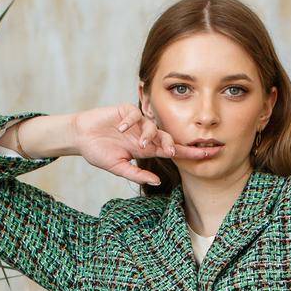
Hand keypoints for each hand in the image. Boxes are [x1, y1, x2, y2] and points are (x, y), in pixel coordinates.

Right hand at [72, 105, 218, 184]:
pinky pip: (134, 114)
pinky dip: (130, 121)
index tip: (209, 154)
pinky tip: (121, 128)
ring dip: (148, 135)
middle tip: (170, 151)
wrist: (81, 137)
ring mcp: (136, 122)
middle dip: (172, 144)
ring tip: (138, 143)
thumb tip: (157, 180)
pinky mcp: (125, 110)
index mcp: (146, 149)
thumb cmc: (99, 153)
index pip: (173, 151)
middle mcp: (145, 134)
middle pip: (167, 137)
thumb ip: (137, 173)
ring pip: (152, 126)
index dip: (191, 153)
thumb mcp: (118, 168)